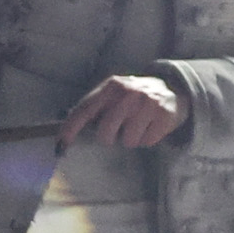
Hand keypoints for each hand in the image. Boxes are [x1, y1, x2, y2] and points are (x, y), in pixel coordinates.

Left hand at [59, 72, 187, 150]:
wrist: (172, 89)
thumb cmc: (134, 98)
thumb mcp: (113, 94)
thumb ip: (94, 108)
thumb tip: (65, 131)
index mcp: (111, 86)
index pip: (85, 110)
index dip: (70, 129)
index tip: (60, 146)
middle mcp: (128, 93)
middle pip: (106, 132)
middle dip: (109, 138)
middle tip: (118, 132)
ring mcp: (147, 103)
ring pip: (128, 140)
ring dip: (131, 139)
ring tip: (138, 126)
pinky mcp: (164, 115)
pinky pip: (147, 142)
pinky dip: (147, 139)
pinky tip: (151, 126)